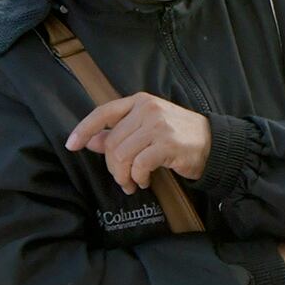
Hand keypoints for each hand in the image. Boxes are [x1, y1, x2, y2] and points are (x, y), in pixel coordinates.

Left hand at [66, 94, 212, 194]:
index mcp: (139, 101)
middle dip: (112, 167)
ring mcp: (158, 125)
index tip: (71, 145)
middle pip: (112, 142)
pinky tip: (145, 181)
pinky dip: (138, 178)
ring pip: (122, 156)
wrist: (213, 144)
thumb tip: (91, 141)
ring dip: (124, 176)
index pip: (103, 112)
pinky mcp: (168, 144)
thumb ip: (119, 133)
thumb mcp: (147, 129)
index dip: (84, 129)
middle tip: (122, 179)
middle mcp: (147, 109)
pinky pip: (139, 165)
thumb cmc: (178, 136)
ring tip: (133, 183)